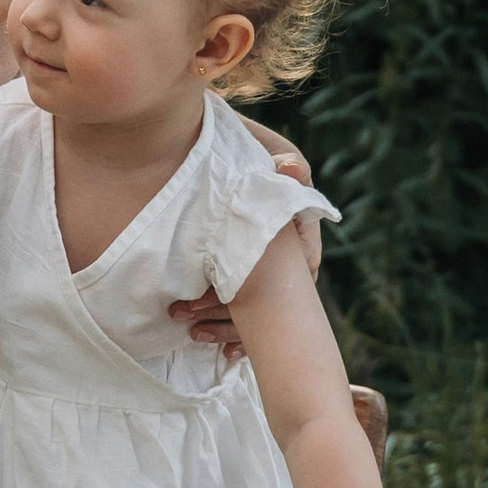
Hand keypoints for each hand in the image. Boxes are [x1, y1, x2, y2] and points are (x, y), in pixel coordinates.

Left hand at [172, 127, 322, 354]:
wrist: (204, 146)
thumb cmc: (243, 150)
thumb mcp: (266, 154)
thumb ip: (284, 166)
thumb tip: (291, 167)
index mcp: (297, 231)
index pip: (296, 269)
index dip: (273, 294)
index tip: (237, 301)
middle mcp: (282, 256)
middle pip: (271, 301)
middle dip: (235, 318)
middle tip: (196, 323)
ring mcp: (258, 267)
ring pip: (251, 310)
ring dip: (224, 326)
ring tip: (190, 331)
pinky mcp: (233, 271)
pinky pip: (236, 309)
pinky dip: (223, 327)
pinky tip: (202, 341)